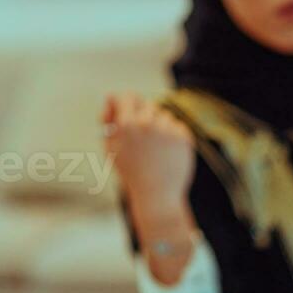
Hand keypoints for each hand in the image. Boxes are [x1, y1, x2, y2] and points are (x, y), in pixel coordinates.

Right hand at [102, 93, 195, 217]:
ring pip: (163, 116)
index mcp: (127, 125)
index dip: (125, 103)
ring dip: (159, 127)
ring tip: (155, 151)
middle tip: (143, 139)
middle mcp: (147, 124)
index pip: (127, 96)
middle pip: (146, 104)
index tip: (125, 111)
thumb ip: (109, 121)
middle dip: (143, 117)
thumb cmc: (131, 173)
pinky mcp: (183, 137)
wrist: (157, 196)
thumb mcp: (112, 148)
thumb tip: (111, 97)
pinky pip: (177, 126)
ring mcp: (167, 130)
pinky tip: (167, 154)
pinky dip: (173, 137)